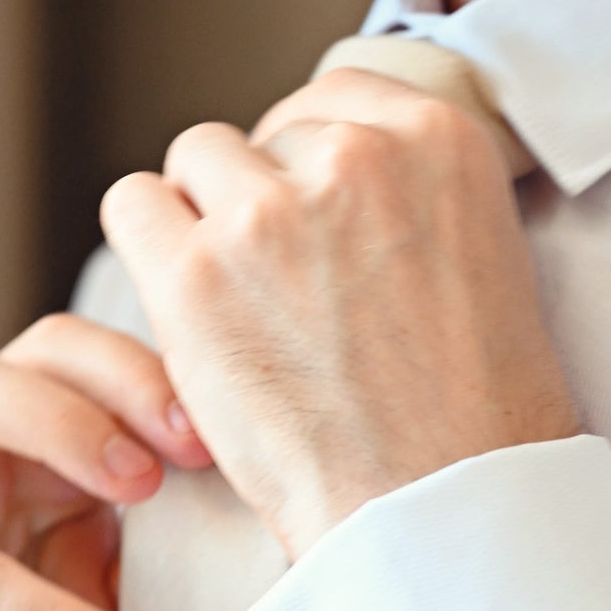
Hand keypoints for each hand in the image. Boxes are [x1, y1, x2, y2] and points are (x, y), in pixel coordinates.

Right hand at [0, 314, 210, 610]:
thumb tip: (283, 495)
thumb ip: (185, 542)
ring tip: (144, 493)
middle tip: (190, 447)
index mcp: (39, 451)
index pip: (88, 357)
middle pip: (26, 352)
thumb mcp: (147, 604)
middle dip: (116, 380)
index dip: (156, 374)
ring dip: (65, 430)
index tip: (234, 431)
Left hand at [100, 67, 581, 559]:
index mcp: (439, 139)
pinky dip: (148, 249)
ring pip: (194, 162)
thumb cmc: (469, 416)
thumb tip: (316, 170)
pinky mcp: (197, 275)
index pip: (332, 103)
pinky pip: (131, 208)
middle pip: (261, 137)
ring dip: (203, 220)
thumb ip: (405, 197)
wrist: (440, 508)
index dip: (310, 169)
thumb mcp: (478, 259)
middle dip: (260, 201)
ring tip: (235, 304)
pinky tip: (186, 310)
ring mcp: (269, 213)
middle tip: (280, 291)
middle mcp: (355, 156)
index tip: (313, 231)